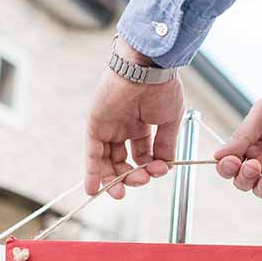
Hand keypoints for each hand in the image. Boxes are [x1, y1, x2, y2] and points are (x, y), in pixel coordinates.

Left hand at [84, 39, 183, 198]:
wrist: (148, 68)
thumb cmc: (162, 87)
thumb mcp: (169, 120)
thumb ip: (165, 145)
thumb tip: (164, 167)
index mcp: (141, 124)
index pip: (141, 155)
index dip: (149, 168)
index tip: (160, 171)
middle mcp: (123, 127)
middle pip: (123, 162)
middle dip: (131, 177)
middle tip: (141, 182)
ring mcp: (108, 127)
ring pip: (107, 162)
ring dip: (114, 180)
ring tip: (122, 191)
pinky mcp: (95, 126)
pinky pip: (92, 154)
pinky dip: (92, 173)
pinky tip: (94, 190)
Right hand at [213, 69, 261, 206]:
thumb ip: (242, 135)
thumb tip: (217, 155)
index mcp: (249, 142)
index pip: (229, 163)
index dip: (226, 168)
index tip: (233, 162)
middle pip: (242, 181)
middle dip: (244, 178)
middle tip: (254, 166)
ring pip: (261, 190)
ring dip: (261, 189)